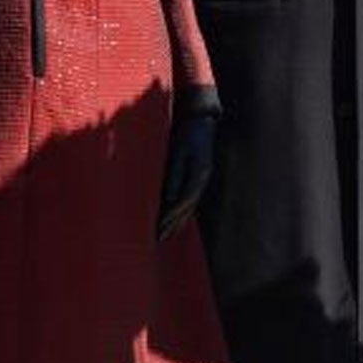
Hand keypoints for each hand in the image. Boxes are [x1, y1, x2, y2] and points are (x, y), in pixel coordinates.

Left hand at [157, 111, 216, 239]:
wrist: (201, 123)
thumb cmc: (187, 135)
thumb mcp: (178, 152)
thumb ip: (174, 174)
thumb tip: (169, 198)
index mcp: (199, 174)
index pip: (184, 201)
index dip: (171, 215)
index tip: (159, 227)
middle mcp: (202, 180)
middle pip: (187, 208)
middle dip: (173, 224)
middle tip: (159, 239)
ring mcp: (202, 180)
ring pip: (189, 206)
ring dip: (178, 222)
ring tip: (166, 235)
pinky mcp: (197, 178)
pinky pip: (189, 200)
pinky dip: (181, 212)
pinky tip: (175, 219)